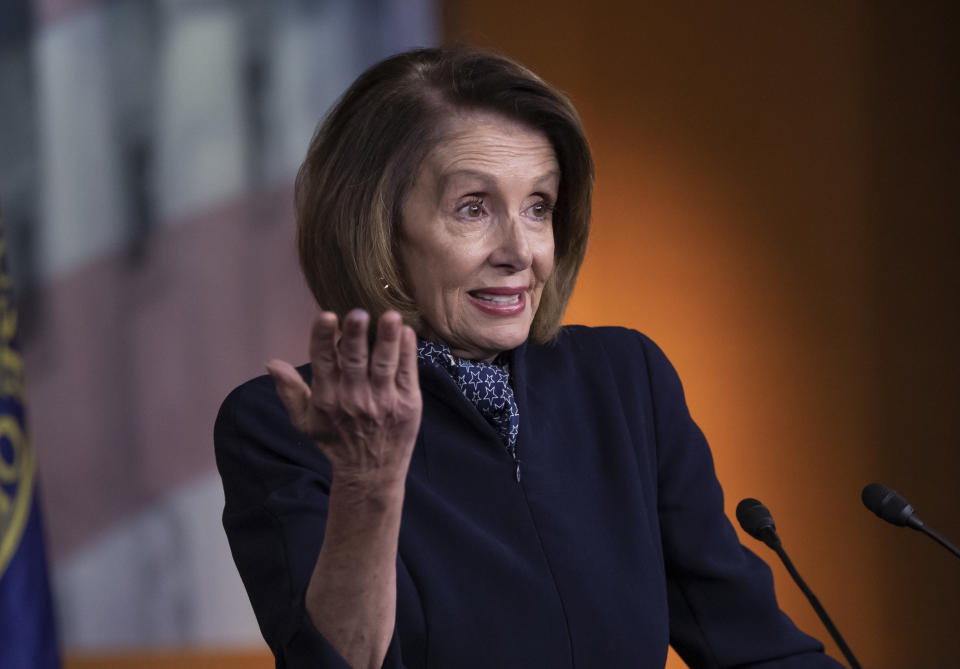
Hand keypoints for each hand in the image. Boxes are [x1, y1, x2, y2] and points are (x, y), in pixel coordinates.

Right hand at [267, 309, 421, 484]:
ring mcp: (383, 402)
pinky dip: (407, 352)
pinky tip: (407, 332)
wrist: (371, 474)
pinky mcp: (408, 405)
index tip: (326, 316)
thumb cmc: (336, 442)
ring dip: (387, 340)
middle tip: (358, 312)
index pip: (322, 363)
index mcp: (327, 399)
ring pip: (383, 365)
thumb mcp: (306, 421)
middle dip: (356, 336)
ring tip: (391, 317)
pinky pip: (407, 374)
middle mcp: (354, 399)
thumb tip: (271, 363)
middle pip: (354, 361)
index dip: (323, 339)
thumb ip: (290, 391)